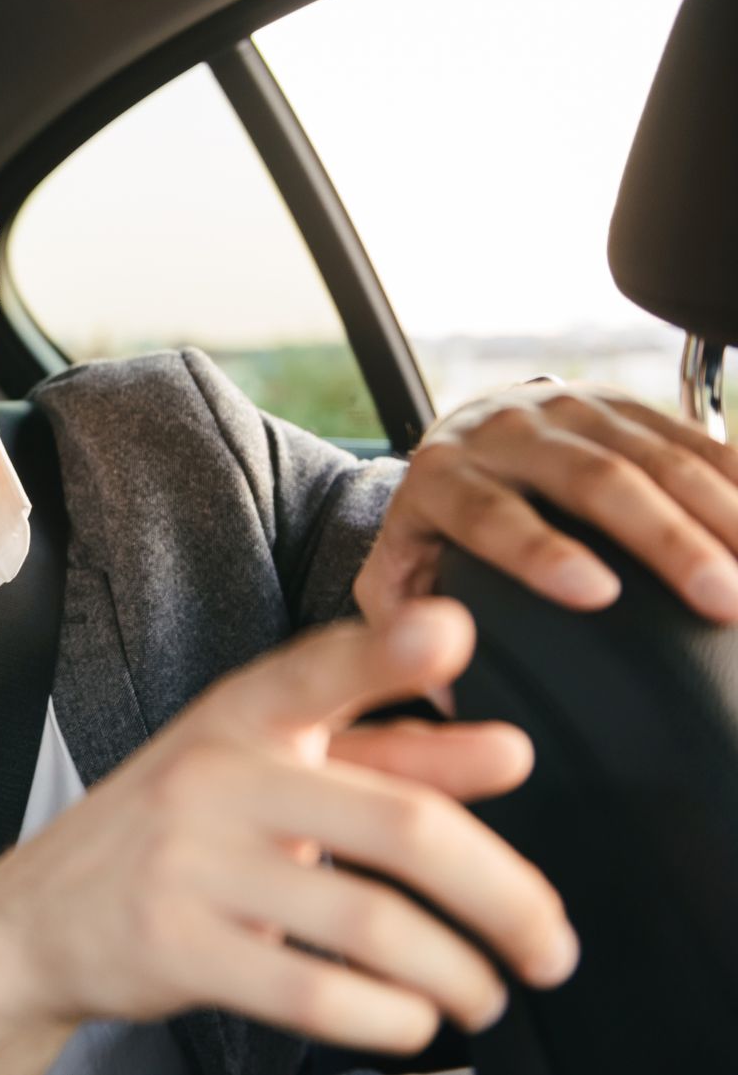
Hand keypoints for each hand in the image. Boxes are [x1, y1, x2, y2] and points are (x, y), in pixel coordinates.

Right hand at [0, 601, 575, 1074]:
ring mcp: (189, 862)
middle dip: (504, 898)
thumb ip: (389, 757)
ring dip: (459, 974)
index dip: (386, 649)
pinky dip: (389, 1017)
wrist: (37, 915)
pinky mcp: (175, 945)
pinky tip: (410, 1017)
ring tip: (485, 993)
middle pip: (398, 826)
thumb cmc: (177, 835)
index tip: (451, 632)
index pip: (320, 671)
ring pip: (371, 923)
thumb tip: (510, 751)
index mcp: (242, 717)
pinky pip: (315, 991)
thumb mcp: (267, 772)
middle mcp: (215, 775)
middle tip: (549, 947)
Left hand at [356, 383, 737, 625]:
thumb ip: (404, 627)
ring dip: (722, 514)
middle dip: (665, 540)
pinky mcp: (628, 407)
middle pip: (594, 479)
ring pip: (657, 455)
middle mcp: (508, 433)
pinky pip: (695, 439)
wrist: (460, 434)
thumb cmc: (432, 529)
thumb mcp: (397, 574)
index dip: (539, 551)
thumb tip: (440, 695)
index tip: (595, 594)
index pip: (491, 513)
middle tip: (721, 600)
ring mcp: (574, 412)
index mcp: (442, 476)